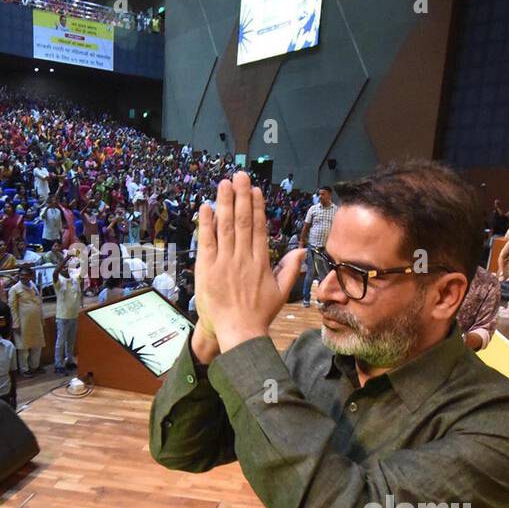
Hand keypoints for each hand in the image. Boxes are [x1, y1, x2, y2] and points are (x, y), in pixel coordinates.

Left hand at [194, 172, 305, 355]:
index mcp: (261, 262)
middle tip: (239, 175)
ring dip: (225, 203)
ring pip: (226, 227)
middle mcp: (244, 258)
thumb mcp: (281, 293)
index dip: (257, 206)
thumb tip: (302, 251)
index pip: (258, 228)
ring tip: (224, 183)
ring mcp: (225, 263)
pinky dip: (206, 224)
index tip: (255, 190)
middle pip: (243, 221)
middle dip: (241, 196)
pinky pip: (207, 242)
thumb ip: (291, 270)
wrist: (239, 332)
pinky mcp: (208, 269)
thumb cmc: (260, 314)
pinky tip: (206, 207)